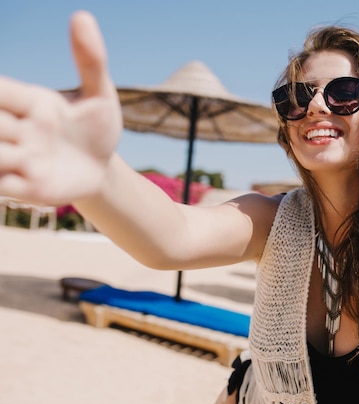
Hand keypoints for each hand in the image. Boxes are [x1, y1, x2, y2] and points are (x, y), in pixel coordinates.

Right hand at [0, 11, 121, 205]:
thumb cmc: (97, 128)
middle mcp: (19, 129)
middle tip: (22, 130)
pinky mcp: (26, 187)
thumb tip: (82, 16)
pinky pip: (1, 184)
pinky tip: (18, 172)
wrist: (103, 170)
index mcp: (33, 102)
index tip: (15, 102)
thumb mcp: (100, 95)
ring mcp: (21, 159)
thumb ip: (90, 60)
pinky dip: (3, 180)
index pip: (0, 91)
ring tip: (23, 149)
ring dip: (2, 153)